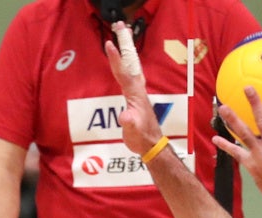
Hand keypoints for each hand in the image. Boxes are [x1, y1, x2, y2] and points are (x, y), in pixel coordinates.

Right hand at [104, 24, 162, 155]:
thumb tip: (124, 115)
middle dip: (124, 48)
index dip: (116, 60)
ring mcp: (138, 95)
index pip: (123, 74)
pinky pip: (129, 78)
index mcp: (135, 96)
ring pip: (131, 70)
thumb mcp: (133, 132)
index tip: (109, 44)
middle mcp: (138, 91)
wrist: (152, 146)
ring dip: (125, 55)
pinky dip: (125, 68)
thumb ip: (129, 123)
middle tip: (120, 29)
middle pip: (129, 65)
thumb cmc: (141, 139)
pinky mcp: (136, 99)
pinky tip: (124, 67)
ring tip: (122, 41)